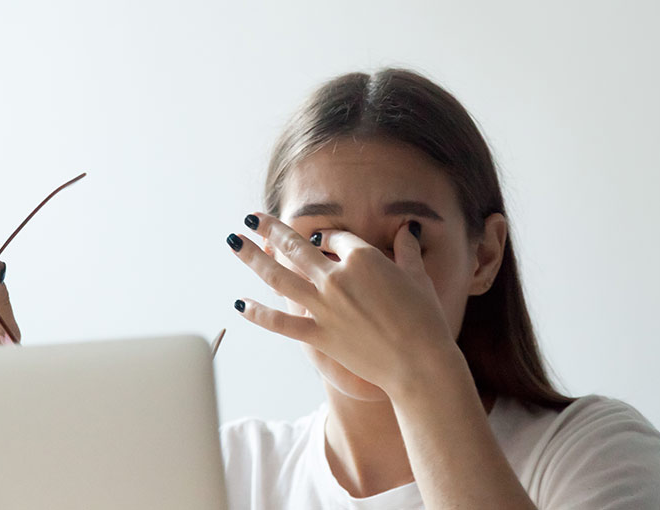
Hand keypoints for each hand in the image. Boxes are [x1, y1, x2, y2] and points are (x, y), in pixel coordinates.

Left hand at [227, 212, 458, 394]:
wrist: (418, 363)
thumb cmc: (425, 319)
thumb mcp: (418, 277)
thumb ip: (407, 250)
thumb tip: (406, 228)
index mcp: (363, 258)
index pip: (337, 238)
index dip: (332, 238)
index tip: (327, 240)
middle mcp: (336, 277)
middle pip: (296, 247)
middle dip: (272, 229)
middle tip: (252, 217)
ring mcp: (323, 307)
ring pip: (278, 276)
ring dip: (253, 257)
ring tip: (234, 241)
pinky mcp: (318, 335)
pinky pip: (280, 322)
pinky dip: (257, 313)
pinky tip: (239, 303)